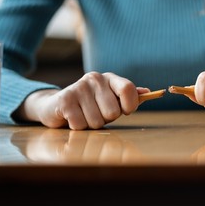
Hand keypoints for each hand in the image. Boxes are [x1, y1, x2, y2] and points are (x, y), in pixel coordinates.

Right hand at [15, 72, 148, 129]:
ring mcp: (79, 88)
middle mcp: (95, 78)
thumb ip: (129, 97)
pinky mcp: (65, 100)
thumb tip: (147, 92)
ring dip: (91, 125)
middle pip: (113, 112)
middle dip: (106, 119)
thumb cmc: (91, 105)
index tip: (125, 111)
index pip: (129, 89)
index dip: (130, 105)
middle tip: (97, 113)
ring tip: (84, 115)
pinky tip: (73, 118)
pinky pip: (81, 124)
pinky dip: (78, 127)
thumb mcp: (111, 99)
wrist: (57, 106)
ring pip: (97, 121)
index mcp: (110, 78)